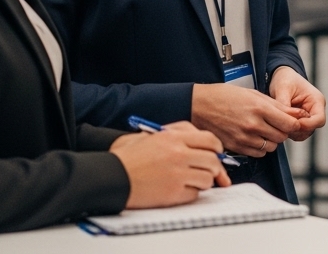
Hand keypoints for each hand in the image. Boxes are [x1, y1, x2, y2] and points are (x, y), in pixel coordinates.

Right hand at [111, 121, 231, 208]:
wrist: (110, 176)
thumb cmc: (128, 157)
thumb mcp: (151, 135)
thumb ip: (178, 133)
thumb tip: (201, 140)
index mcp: (173, 138)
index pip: (210, 140)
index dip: (217, 148)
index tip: (217, 153)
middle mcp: (178, 155)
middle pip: (213, 161)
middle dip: (215, 167)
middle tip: (210, 171)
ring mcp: (177, 175)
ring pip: (207, 179)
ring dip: (203, 181)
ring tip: (189, 180)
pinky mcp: (173, 194)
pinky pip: (195, 194)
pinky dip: (191, 193)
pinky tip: (179, 189)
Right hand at [191, 83, 304, 156]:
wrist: (198, 106)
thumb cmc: (224, 96)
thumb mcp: (253, 94)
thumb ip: (277, 105)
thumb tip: (297, 113)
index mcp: (259, 108)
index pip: (289, 124)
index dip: (294, 123)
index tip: (292, 121)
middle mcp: (253, 125)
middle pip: (282, 137)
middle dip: (282, 131)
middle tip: (276, 124)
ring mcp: (244, 138)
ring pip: (271, 147)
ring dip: (271, 140)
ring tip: (263, 130)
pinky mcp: (236, 147)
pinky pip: (258, 153)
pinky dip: (260, 147)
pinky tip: (254, 137)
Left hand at [269, 66, 325, 140]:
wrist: (282, 77)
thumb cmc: (285, 79)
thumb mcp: (283, 88)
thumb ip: (284, 104)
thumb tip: (283, 120)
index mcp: (316, 100)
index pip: (319, 120)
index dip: (307, 125)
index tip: (292, 123)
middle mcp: (315, 110)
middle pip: (311, 129)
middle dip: (296, 129)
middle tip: (281, 124)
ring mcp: (308, 117)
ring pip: (304, 133)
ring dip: (291, 131)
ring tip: (278, 123)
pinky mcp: (300, 121)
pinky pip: (297, 132)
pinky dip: (288, 131)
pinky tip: (279, 124)